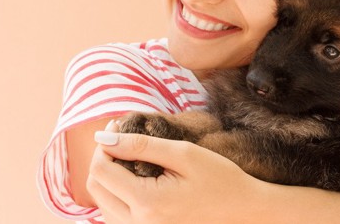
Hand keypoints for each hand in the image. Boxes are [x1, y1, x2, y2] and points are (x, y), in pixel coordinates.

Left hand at [86, 120, 263, 223]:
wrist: (242, 209)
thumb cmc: (219, 178)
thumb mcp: (183, 153)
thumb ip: (141, 145)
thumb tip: (105, 136)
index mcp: (146, 202)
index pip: (101, 169)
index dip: (104, 144)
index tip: (117, 125)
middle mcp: (137, 223)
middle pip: (96, 187)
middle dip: (104, 157)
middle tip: (121, 135)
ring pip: (102, 202)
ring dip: (108, 176)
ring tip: (129, 153)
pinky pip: (116, 214)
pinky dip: (117, 192)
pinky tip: (135, 176)